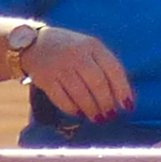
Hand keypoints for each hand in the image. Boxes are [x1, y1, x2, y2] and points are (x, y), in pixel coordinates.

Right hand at [16, 21, 131, 122]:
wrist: (33, 43)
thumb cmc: (70, 49)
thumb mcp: (89, 48)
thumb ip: (105, 66)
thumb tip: (122, 96)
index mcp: (92, 46)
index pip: (113, 69)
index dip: (123, 90)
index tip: (127, 106)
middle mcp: (77, 54)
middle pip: (98, 84)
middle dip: (107, 103)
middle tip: (110, 115)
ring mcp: (60, 66)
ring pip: (81, 94)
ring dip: (92, 110)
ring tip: (98, 118)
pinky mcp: (45, 79)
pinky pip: (62, 99)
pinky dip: (73, 109)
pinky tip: (79, 113)